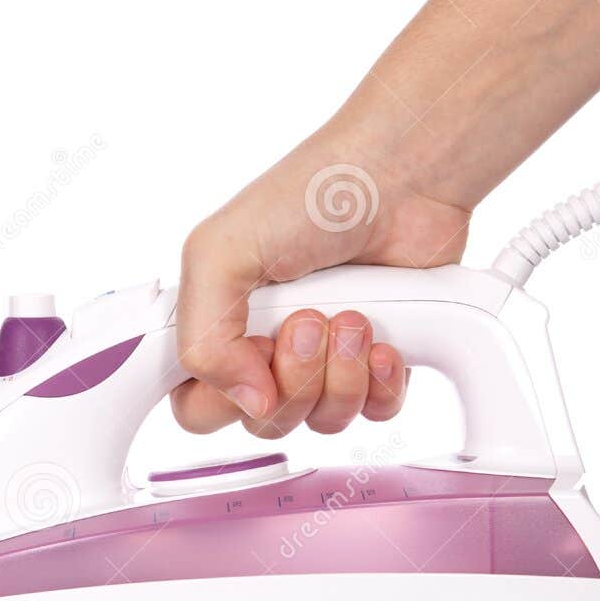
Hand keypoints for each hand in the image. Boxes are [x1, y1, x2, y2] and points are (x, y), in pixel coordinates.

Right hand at [172, 122, 471, 436]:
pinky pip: (375, 414)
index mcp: (216, 325)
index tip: (248, 356)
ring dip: (341, 375)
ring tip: (352, 316)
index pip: (196, 406)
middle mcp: (265, 349)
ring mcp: (323, 360)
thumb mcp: (220, 251)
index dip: (221, 398)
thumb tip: (248, 402)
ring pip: (322, 421)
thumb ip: (203, 338)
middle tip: (308, 321)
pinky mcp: (377, 364)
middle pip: (264, 422)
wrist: (404, 178)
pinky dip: (382, 384)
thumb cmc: (310, 196)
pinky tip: (384, 341)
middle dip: (293, 378)